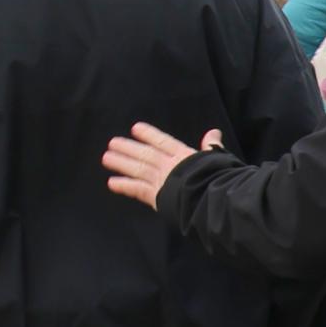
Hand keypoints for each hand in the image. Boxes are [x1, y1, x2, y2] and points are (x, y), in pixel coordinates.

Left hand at [99, 122, 222, 209]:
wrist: (211, 197)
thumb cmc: (218, 178)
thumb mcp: (218, 158)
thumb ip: (212, 146)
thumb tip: (214, 132)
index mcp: (184, 156)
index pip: (163, 142)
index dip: (149, 134)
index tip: (135, 128)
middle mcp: (169, 166)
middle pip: (145, 154)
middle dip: (128, 147)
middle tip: (113, 142)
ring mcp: (161, 180)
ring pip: (137, 169)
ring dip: (121, 163)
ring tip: (107, 157)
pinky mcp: (156, 196)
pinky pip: (137, 190)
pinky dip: (124, 186)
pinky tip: (112, 183)